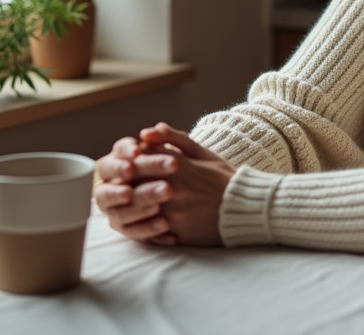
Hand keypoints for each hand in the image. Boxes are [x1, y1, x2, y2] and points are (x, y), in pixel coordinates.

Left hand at [94, 123, 234, 246]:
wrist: (245, 208)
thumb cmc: (222, 177)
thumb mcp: (201, 152)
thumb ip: (174, 138)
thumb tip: (147, 131)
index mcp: (179, 166)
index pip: (140, 158)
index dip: (127, 160)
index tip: (125, 162)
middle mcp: (173, 188)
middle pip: (134, 183)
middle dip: (122, 182)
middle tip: (118, 182)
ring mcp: (174, 212)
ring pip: (137, 208)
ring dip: (127, 204)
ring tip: (125, 201)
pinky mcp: (177, 233)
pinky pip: (149, 231)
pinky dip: (139, 226)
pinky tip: (137, 221)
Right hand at [95, 131, 181, 245]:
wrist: (199, 193)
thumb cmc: (183, 166)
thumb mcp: (183, 150)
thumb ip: (168, 138)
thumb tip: (151, 132)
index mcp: (121, 159)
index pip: (116, 154)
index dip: (123, 154)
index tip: (137, 153)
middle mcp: (112, 184)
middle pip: (112, 184)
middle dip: (134, 185)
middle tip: (158, 183)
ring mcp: (115, 208)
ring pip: (119, 211)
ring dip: (139, 206)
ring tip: (160, 205)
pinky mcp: (127, 227)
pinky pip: (132, 231)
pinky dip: (147, 228)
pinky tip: (165, 224)